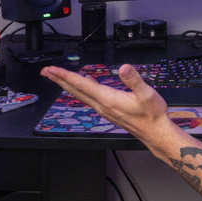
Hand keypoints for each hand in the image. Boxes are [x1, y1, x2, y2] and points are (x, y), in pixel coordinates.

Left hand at [41, 63, 168, 144]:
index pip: (82, 85)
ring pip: (80, 95)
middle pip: (76, 91)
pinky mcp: (107, 111)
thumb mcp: (147, 93)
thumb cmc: (152, 114)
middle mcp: (102, 105)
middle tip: (45, 71)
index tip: (52, 69)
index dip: (66, 76)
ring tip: (57, 77)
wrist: (155, 132)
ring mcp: (104, 110)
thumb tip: (123, 68)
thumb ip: (134, 80)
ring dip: (66, 85)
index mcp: (108, 99)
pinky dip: (78, 90)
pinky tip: (80, 87)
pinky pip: (88, 99)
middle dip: (59, 80)